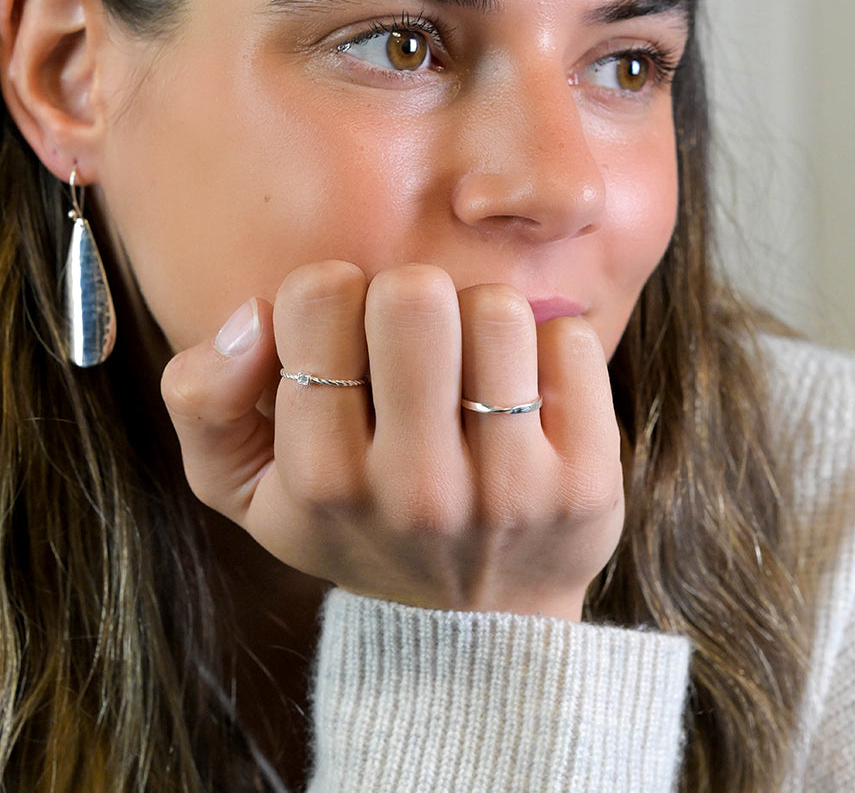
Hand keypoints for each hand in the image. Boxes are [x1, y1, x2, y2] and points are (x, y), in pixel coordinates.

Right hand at [161, 261, 622, 620]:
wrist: (473, 627)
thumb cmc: (355, 529)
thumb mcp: (243, 488)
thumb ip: (203, 399)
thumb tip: (255, 314)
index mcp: (321, 479)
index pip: (321, 297)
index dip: (333, 294)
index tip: (349, 338)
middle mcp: (417, 490)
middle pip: (416, 293)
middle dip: (411, 298)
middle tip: (416, 346)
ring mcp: (510, 490)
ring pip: (499, 309)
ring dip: (481, 320)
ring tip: (472, 371)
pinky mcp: (585, 483)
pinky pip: (570, 340)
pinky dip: (547, 345)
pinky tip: (527, 393)